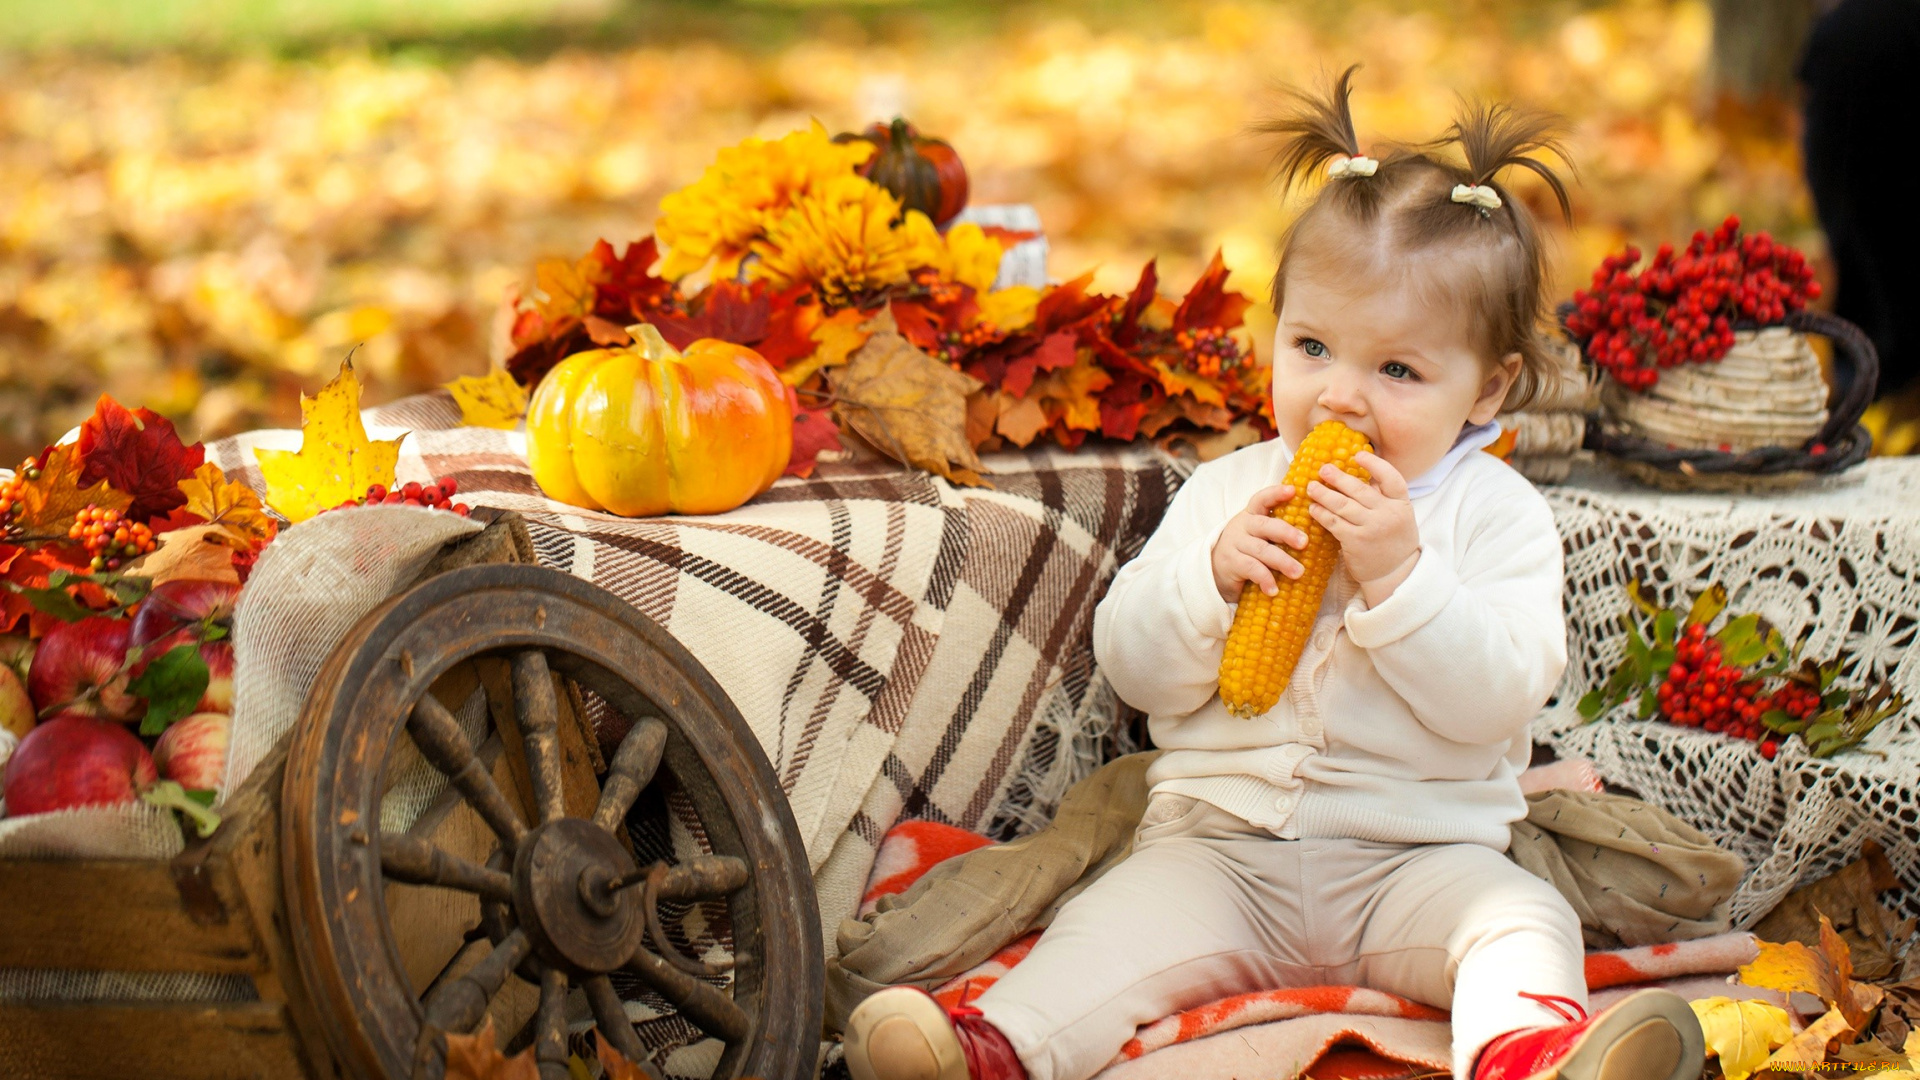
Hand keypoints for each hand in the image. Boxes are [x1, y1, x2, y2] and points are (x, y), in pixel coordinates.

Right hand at [1211, 484, 1309, 602]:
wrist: (1216, 571)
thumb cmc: (1247, 551)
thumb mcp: (1259, 536)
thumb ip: (1277, 530)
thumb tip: (1316, 529)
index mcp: (1252, 516)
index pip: (1261, 499)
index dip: (1276, 493)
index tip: (1293, 490)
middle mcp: (1242, 527)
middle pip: (1265, 525)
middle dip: (1286, 533)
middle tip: (1305, 542)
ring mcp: (1235, 545)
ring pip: (1261, 550)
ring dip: (1282, 561)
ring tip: (1298, 573)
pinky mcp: (1231, 563)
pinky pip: (1251, 569)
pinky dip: (1265, 579)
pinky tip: (1274, 590)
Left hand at [1305, 450, 1420, 605]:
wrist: (1395, 573)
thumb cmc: (1393, 540)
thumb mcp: (1399, 516)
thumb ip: (1384, 496)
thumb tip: (1359, 471)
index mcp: (1402, 504)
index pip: (1392, 478)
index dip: (1375, 464)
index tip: (1357, 454)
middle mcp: (1389, 514)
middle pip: (1360, 490)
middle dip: (1338, 478)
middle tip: (1323, 469)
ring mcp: (1372, 528)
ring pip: (1343, 505)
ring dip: (1324, 494)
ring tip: (1311, 487)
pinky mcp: (1355, 542)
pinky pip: (1334, 523)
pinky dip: (1321, 514)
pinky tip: (1313, 508)